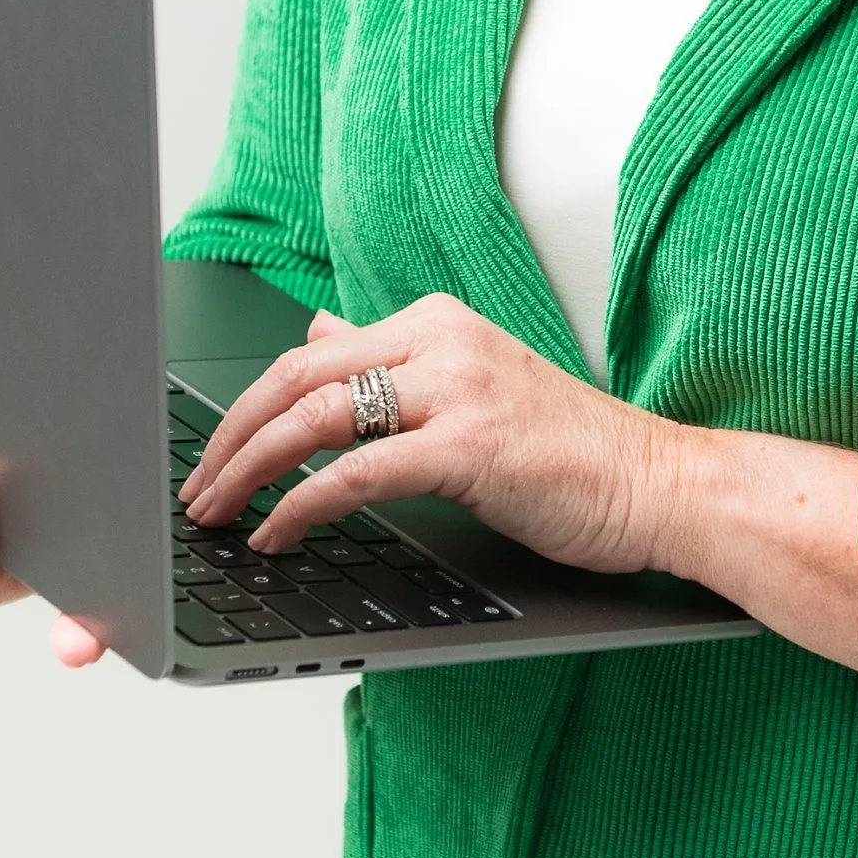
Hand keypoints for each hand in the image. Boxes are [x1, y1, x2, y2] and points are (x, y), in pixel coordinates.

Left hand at [178, 297, 685, 575]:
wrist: (662, 485)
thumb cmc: (574, 454)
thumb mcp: (474, 388)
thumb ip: (395, 363)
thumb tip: (320, 331)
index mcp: (439, 323)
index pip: (313, 351)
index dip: (249, 404)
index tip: (212, 452)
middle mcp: (443, 342)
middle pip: (299, 376)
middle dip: (231, 437)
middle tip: (194, 488)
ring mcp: (459, 389)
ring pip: (317, 417)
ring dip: (250, 470)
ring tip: (217, 512)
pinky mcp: (471, 446)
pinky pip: (358, 471)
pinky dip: (303, 506)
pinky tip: (278, 534)